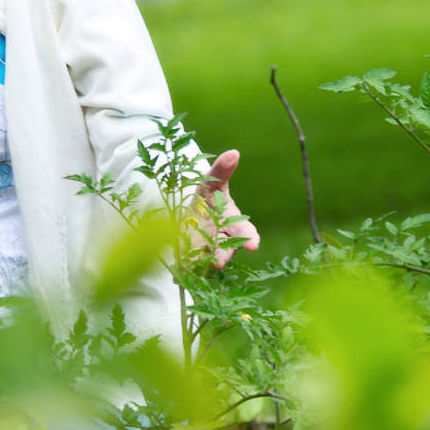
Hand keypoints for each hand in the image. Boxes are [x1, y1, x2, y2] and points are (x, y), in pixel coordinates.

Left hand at [193, 149, 259, 269]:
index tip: (254, 245)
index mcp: (233, 223)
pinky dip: (183, 272)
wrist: (190, 210)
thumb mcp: (211, 181)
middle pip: (225, 251)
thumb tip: (233, 152)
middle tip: (217, 262)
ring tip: (189, 269)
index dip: (250, 239)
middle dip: (221, 256)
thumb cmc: (207, 196)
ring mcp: (207, 252)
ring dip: (198, 265)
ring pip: (205, 262)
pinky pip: (188, 267)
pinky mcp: (190, 258)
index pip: (246, 233)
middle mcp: (223, 241)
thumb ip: (221, 170)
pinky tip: (176, 277)